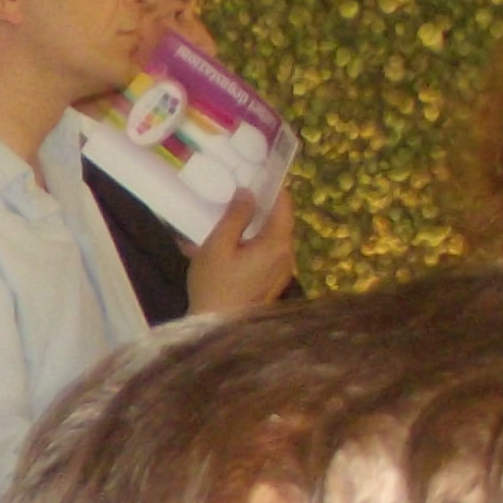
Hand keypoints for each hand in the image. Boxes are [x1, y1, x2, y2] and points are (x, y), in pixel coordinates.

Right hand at [184, 184, 297, 315]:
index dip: (274, 187)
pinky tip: (231, 247)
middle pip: (279, 221)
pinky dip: (254, 244)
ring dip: (255, 227)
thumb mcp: (217, 246)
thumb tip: (248, 193)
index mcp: (277, 244)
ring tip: (229, 221)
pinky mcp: (274, 282)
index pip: (284, 205)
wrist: (218, 327)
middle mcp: (287, 256)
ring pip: (273, 238)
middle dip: (260, 207)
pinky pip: (268, 254)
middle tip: (237, 196)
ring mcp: (283, 271)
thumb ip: (235, 216)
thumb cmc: (214, 286)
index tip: (257, 175)